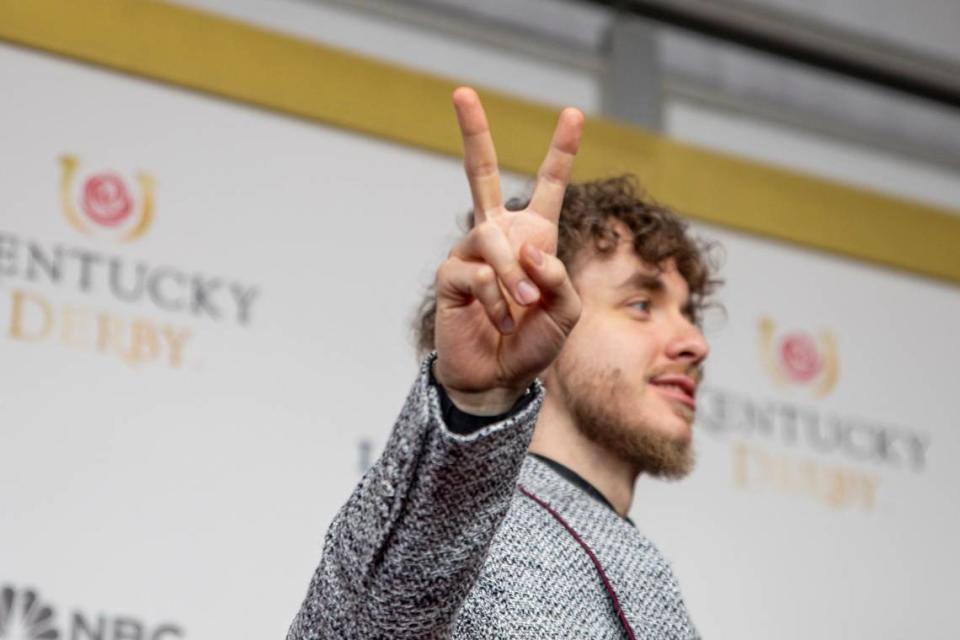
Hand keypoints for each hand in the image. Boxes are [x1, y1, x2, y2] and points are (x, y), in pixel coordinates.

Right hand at [433, 87, 583, 414]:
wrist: (499, 379)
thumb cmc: (534, 343)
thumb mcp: (567, 311)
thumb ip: (559, 278)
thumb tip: (528, 251)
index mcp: (533, 237)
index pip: (549, 187)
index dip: (561, 151)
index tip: (573, 113)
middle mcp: (499, 237)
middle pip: (482, 174)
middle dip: (474, 133)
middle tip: (462, 93)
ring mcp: (471, 254)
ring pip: (492, 241)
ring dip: (514, 278)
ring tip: (524, 308)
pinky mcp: (450, 277)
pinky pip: (476, 275)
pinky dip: (496, 302)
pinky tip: (502, 322)